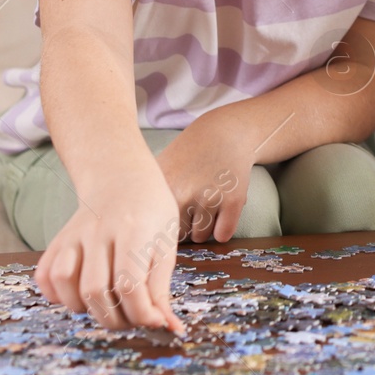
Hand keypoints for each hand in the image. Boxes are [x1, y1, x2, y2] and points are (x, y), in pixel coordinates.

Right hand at [34, 163, 184, 333]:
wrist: (122, 179)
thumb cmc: (151, 213)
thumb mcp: (166, 243)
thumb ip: (162, 287)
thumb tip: (167, 327)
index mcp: (134, 229)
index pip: (130, 284)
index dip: (142, 313)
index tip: (154, 320)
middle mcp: (100, 231)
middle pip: (96, 290)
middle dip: (115, 319)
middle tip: (131, 319)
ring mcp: (75, 234)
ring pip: (66, 283)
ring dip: (84, 308)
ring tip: (106, 307)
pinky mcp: (58, 240)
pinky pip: (45, 274)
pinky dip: (56, 295)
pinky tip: (77, 296)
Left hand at [154, 109, 255, 243]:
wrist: (225, 133)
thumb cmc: (188, 156)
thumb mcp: (160, 171)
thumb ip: (146, 202)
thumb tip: (141, 240)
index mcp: (161, 189)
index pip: (155, 231)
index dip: (162, 226)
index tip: (169, 216)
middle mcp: (183, 194)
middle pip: (178, 235)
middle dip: (186, 225)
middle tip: (193, 201)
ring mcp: (209, 197)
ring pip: (201, 237)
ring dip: (205, 226)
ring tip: (207, 199)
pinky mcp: (233, 201)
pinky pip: (223, 234)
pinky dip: (223, 227)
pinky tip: (222, 206)